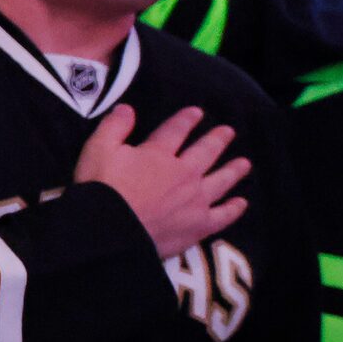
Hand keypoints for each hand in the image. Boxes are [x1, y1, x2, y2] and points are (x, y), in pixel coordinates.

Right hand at [74, 105, 250, 261]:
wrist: (111, 232)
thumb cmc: (102, 189)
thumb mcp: (98, 149)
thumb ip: (114, 126)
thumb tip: (127, 109)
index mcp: (159, 153)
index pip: (177, 130)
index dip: (186, 119)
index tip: (197, 112)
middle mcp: (183, 173)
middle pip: (206, 152)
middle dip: (217, 139)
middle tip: (228, 132)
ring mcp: (194, 200)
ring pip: (221, 180)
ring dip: (233, 170)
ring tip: (244, 163)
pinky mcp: (198, 225)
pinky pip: (222, 215)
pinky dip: (233, 209)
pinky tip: (240, 203)